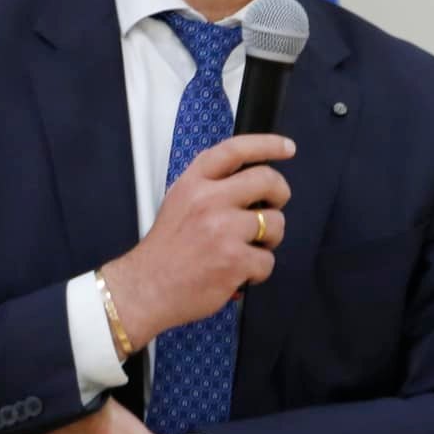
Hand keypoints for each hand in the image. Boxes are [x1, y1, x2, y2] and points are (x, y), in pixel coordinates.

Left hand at [0, 400, 202, 433]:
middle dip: (4, 403)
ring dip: (25, 391)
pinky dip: (55, 387)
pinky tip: (32, 384)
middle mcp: (59, 429)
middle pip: (26, 408)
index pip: (15, 431)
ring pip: (44, 397)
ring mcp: (77, 415)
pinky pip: (72, 391)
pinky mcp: (95, 407)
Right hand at [101, 134, 293, 349]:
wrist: (147, 289)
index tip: (287, 147)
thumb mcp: (178, 202)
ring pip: (275, 222)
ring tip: (249, 249)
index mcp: (193, 183)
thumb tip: (250, 181)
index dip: (267, 144)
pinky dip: (258, 271)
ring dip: (270, 238)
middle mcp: (209, 200)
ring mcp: (223, 230)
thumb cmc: (166, 250)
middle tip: (275, 206)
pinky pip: (268, 260)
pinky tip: (239, 273)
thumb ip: (209, 186)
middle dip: (280, 193)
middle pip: (267, 179)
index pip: (235, 150)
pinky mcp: (235, 260)